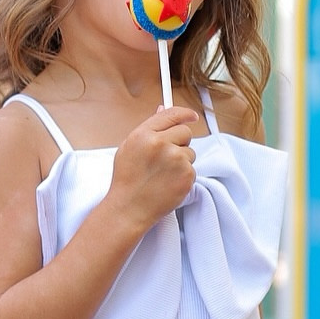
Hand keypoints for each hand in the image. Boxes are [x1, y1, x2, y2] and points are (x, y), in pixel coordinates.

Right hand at [105, 105, 200, 235]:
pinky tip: (168, 183)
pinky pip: (192, 169)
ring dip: (182, 161)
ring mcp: (176, 159)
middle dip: (180, 142)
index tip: (191, 116)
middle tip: (167, 157)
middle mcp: (161, 144)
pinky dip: (183, 176)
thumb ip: (149, 128)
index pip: (171, 114)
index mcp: (144, 134)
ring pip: (190, 152)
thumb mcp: (129, 147)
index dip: (184, 114)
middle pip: (185, 132)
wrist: (129, 208)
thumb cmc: (127, 180)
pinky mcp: (187, 175)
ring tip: (164, 174)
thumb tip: (162, 110)